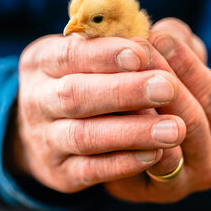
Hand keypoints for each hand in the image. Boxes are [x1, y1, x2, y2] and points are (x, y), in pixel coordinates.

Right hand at [8, 34, 186, 192]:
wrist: (42, 131)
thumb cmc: (80, 79)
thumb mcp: (85, 53)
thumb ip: (117, 43)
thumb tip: (163, 38)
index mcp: (40, 61)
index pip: (68, 54)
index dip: (104, 55)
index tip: (141, 53)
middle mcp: (36, 100)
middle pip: (74, 95)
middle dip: (122, 91)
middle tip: (167, 88)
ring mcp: (45, 139)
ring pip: (84, 136)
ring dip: (131, 132)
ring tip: (173, 129)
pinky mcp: (60, 172)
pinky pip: (91, 170)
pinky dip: (123, 163)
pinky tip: (155, 154)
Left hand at [104, 18, 210, 202]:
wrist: (134, 145)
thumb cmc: (165, 97)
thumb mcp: (178, 67)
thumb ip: (179, 46)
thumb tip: (168, 29)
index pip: (210, 91)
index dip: (184, 61)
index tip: (158, 34)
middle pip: (191, 118)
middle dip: (161, 81)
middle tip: (133, 52)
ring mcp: (186, 182)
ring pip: (166, 144)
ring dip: (142, 108)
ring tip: (116, 78)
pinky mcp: (153, 193)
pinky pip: (141, 169)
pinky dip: (127, 143)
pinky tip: (107, 115)